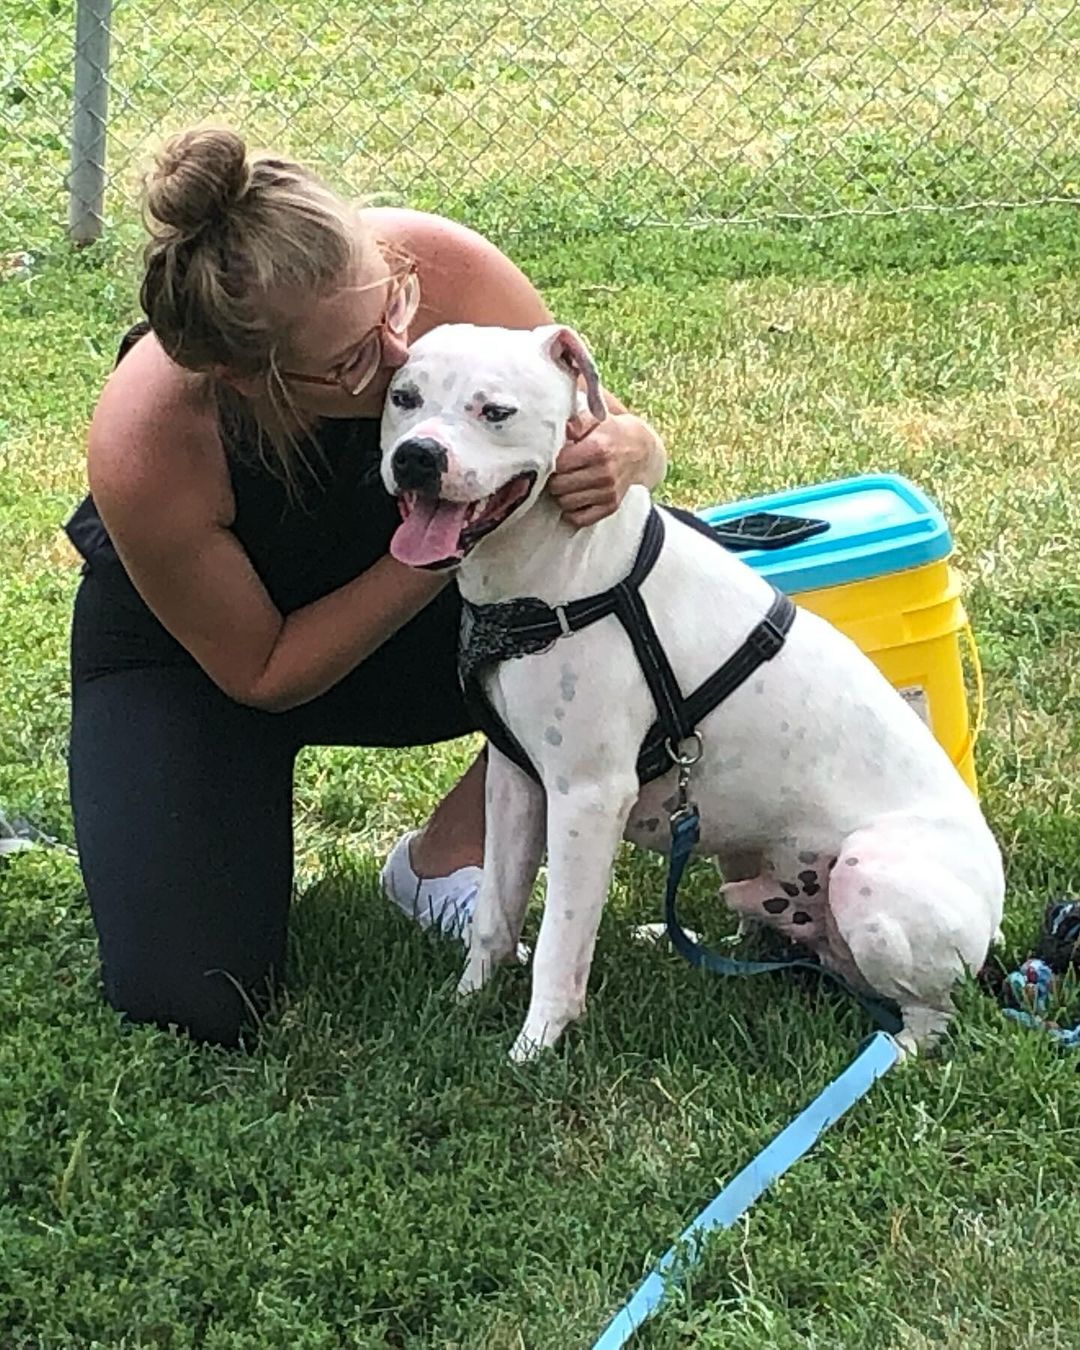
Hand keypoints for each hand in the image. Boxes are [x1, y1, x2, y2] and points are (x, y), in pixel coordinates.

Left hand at [548, 413, 653, 527]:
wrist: (641, 451)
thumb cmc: (612, 433)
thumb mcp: (597, 418)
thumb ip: (577, 422)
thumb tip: (563, 429)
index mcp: (598, 449)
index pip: (559, 464)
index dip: (552, 461)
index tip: (555, 458)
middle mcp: (604, 473)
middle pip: (559, 486)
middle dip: (554, 478)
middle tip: (558, 472)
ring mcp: (608, 492)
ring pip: (566, 503)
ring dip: (561, 494)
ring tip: (566, 483)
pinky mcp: (611, 507)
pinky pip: (580, 519)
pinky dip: (572, 511)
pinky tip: (574, 498)